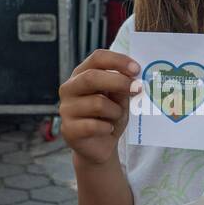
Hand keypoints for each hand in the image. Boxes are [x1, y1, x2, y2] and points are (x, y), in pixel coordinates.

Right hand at [59, 49, 139, 165]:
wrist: (100, 146)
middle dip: (118, 82)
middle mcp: (70, 88)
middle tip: (137, 88)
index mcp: (82, 74)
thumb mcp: (120, 99)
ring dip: (115, 111)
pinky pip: (93, 125)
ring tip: (117, 116)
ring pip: (97, 103)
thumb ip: (122, 87)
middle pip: (91, 77)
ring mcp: (66, 109)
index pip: (97, 58)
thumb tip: (132, 80)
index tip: (136, 69)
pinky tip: (108, 129)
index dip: (117, 61)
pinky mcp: (68, 129)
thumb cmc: (110, 117)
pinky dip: (107, 127)